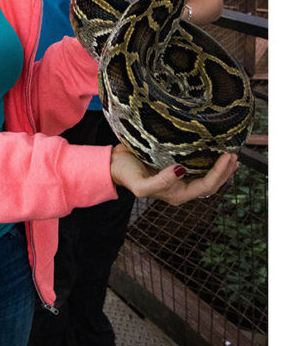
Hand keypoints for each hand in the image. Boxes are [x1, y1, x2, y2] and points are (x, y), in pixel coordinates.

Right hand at [109, 145, 237, 204]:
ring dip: (221, 167)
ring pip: (208, 175)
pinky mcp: (175, 165)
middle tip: (234, 154)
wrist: (112, 165)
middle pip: (212, 182)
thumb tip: (180, 170)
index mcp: (177, 194)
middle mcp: (181, 187)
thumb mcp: (140, 184)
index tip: (227, 157)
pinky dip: (209, 159)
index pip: (206, 185)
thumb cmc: (124, 174)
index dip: (220, 173)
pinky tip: (213, 151)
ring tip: (231, 155)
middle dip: (226, 170)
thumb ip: (160, 183)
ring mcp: (179, 177)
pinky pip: (198, 164)